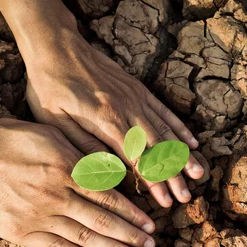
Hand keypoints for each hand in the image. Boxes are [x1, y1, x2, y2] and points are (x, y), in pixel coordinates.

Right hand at [0, 118, 155, 246]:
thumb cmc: (4, 138)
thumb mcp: (47, 134)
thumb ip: (77, 154)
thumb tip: (107, 171)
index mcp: (65, 167)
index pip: (108, 196)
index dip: (131, 213)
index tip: (150, 224)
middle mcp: (55, 194)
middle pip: (101, 220)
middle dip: (130, 235)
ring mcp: (36, 215)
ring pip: (83, 237)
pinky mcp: (18, 231)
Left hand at [21, 29, 204, 207]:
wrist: (55, 45)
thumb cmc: (49, 86)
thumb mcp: (57, 122)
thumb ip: (84, 147)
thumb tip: (109, 173)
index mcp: (107, 121)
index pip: (136, 158)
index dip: (153, 182)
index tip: (166, 201)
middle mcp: (127, 109)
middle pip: (157, 148)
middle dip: (173, 175)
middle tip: (185, 197)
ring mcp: (135, 97)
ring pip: (165, 131)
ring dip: (182, 155)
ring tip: (198, 174)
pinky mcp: (137, 88)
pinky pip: (163, 110)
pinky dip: (179, 127)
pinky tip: (191, 142)